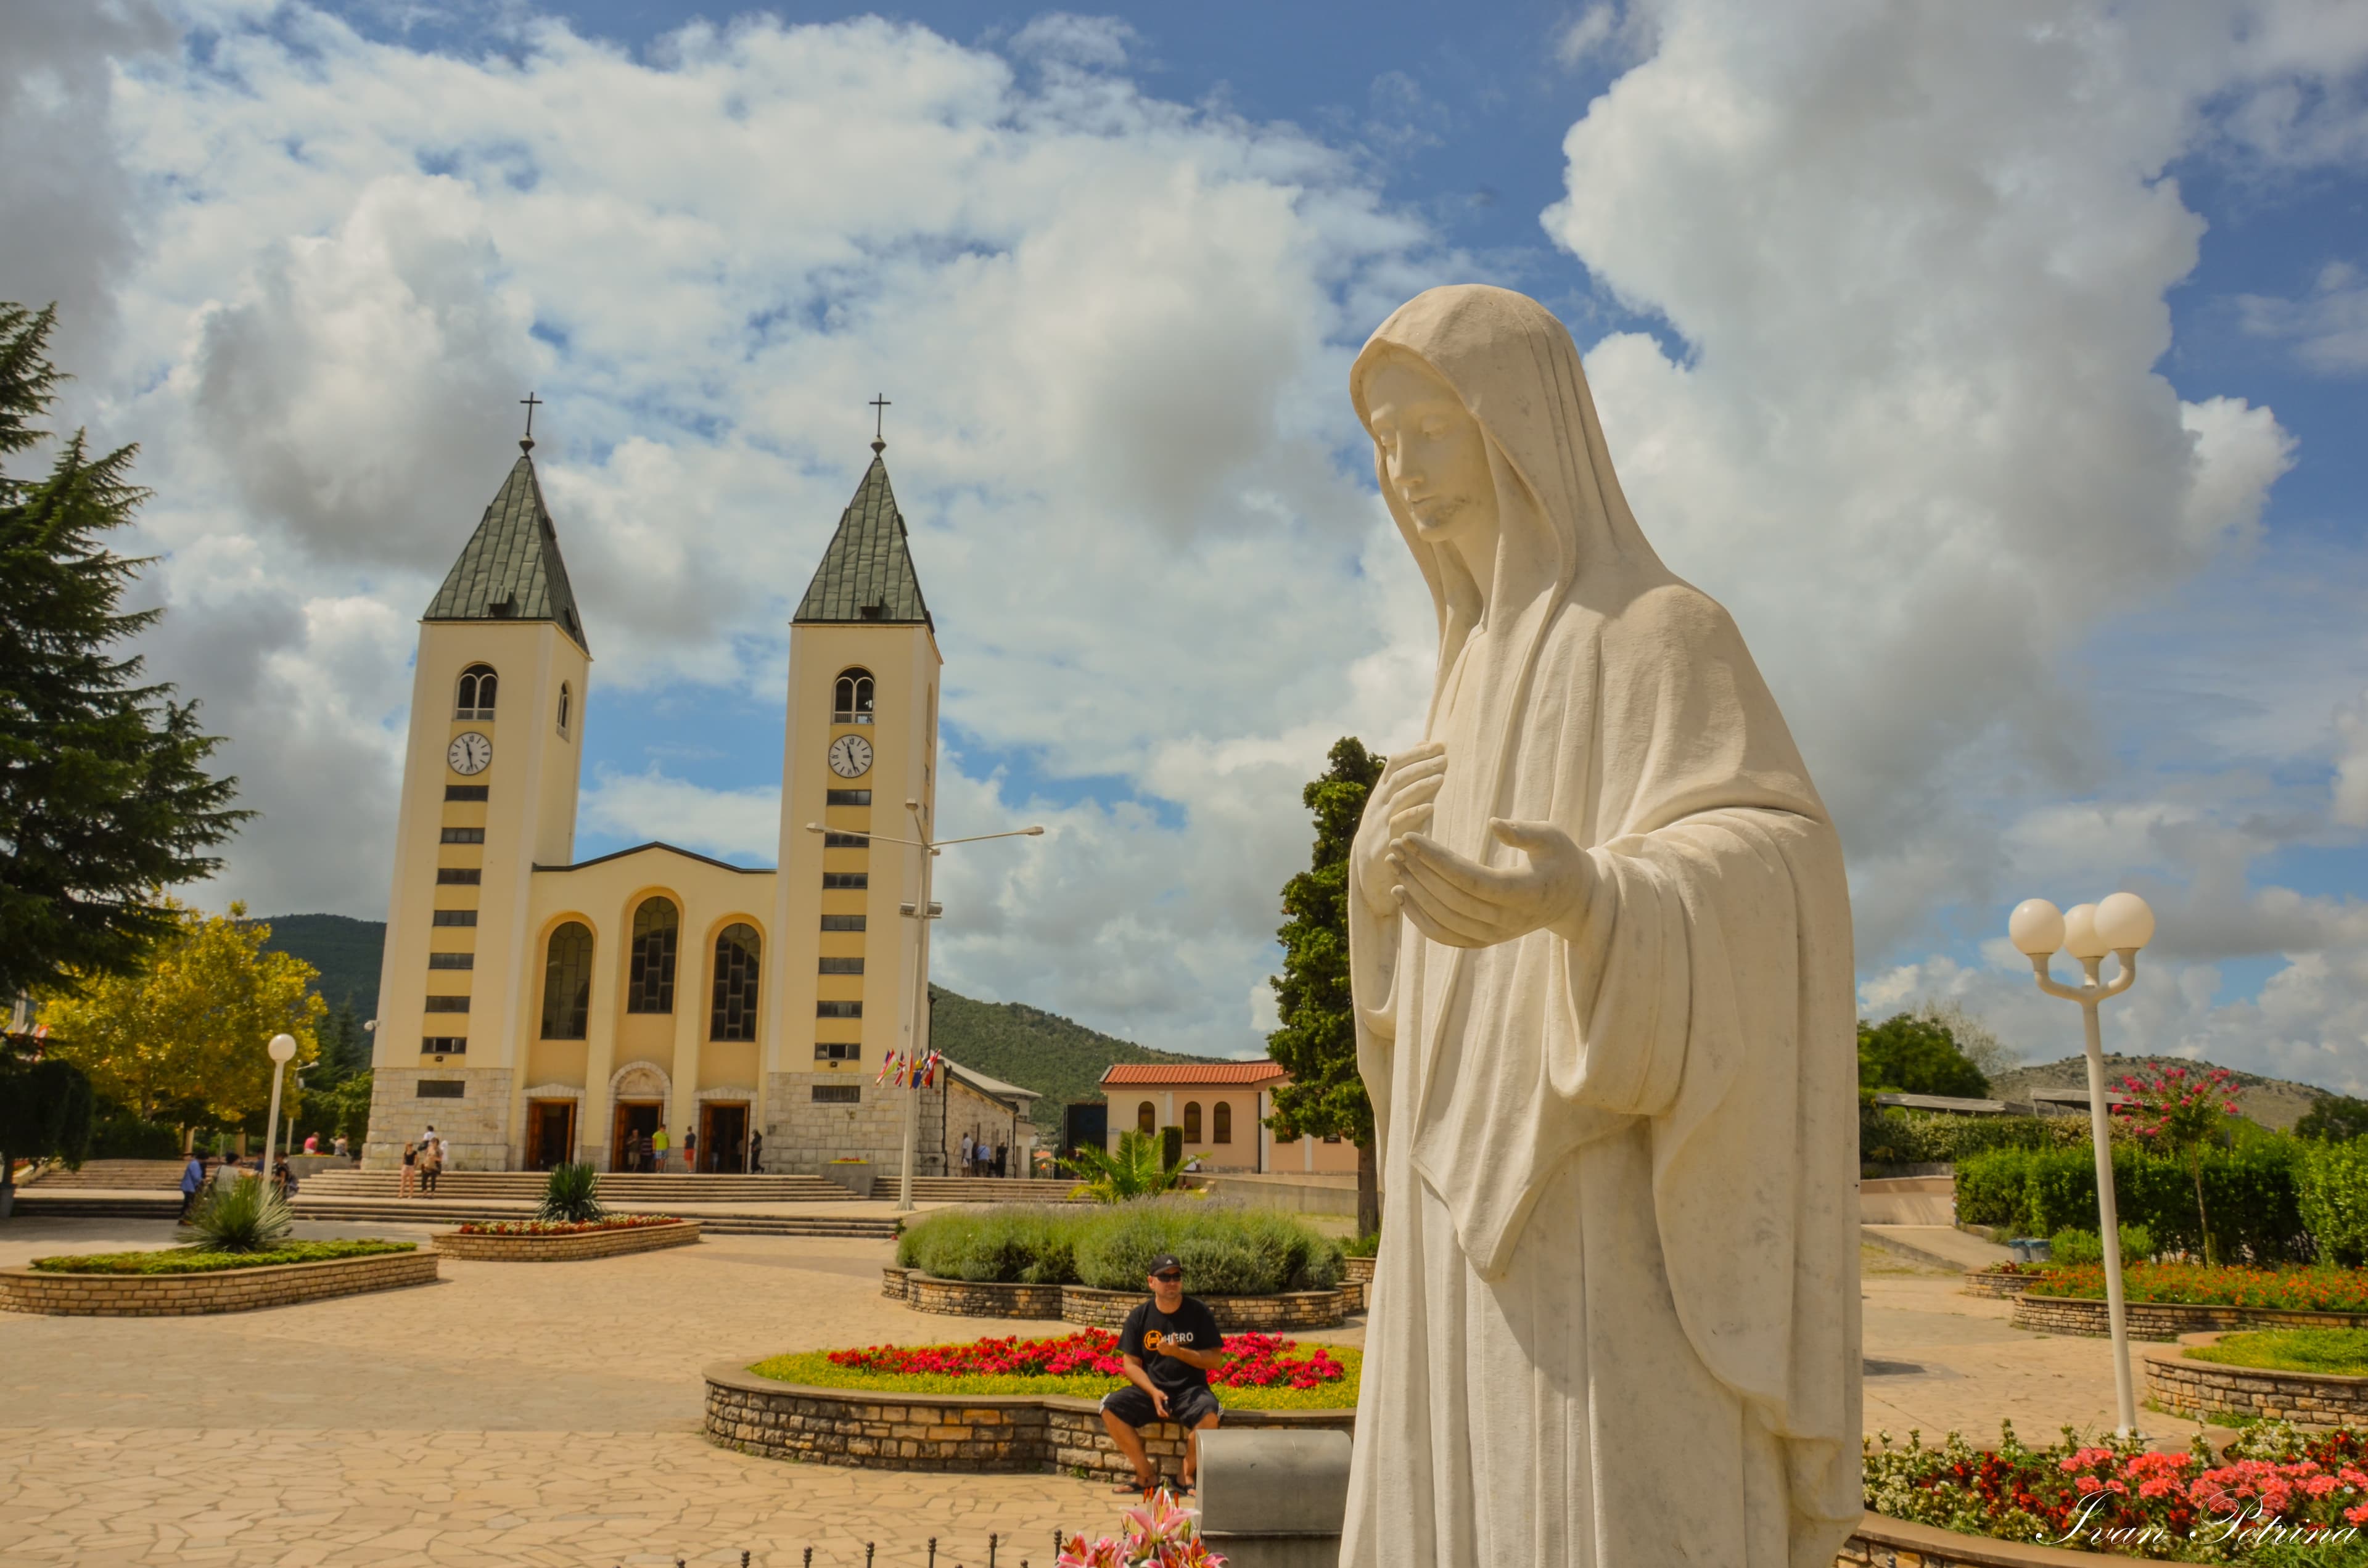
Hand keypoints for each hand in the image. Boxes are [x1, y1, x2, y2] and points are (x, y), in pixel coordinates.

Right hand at [1152, 1388, 1169, 1418]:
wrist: (1153, 1393)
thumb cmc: (1158, 1393)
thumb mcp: (1161, 1393)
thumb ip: (1163, 1396)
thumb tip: (1167, 1398)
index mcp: (1158, 1404)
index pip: (1161, 1409)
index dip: (1164, 1412)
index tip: (1168, 1414)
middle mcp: (1157, 1406)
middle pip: (1159, 1414)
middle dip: (1164, 1415)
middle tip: (1169, 1415)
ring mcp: (1157, 1407)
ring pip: (1159, 1414)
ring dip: (1163, 1415)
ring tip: (1169, 1413)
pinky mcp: (1158, 1407)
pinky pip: (1160, 1412)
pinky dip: (1163, 1413)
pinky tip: (1167, 1410)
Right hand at [1354, 742, 1447, 915]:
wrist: (1367, 870)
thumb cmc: (1388, 832)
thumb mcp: (1396, 803)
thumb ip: (1412, 778)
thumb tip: (1426, 746)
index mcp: (1382, 792)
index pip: (1395, 763)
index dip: (1416, 752)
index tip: (1438, 745)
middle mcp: (1378, 803)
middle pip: (1399, 776)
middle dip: (1421, 765)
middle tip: (1444, 757)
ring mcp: (1379, 822)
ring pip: (1398, 797)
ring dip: (1420, 785)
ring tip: (1441, 776)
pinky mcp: (1383, 843)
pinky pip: (1397, 825)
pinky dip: (1414, 814)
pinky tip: (1430, 807)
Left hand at [1388, 818, 1591, 948]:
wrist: (1572, 900)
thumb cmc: (1561, 860)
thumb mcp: (1553, 838)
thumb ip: (1525, 832)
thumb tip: (1493, 824)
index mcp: (1525, 893)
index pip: (1471, 879)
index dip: (1437, 859)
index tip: (1411, 837)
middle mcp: (1508, 921)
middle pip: (1452, 899)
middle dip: (1419, 870)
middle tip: (1395, 844)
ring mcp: (1495, 935)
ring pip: (1444, 919)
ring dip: (1414, 892)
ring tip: (1394, 863)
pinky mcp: (1484, 941)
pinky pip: (1445, 935)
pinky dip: (1419, 918)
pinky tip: (1401, 893)